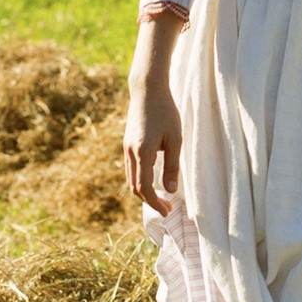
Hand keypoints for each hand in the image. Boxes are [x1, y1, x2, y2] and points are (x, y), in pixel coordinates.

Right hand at [124, 77, 183, 215]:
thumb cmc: (165, 112)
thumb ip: (172, 166)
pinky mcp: (127, 143)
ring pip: (130, 178)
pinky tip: (153, 178)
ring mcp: (126, 148)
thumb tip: (170, 190)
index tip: (168, 211)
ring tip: (160, 196)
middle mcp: (130, 153)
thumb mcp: (175, 139)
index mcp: (142, 153)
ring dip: (143, 191)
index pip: (145, 188)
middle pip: (135, 187)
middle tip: (167, 207)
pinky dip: (139, 179)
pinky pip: (130, 168)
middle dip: (149, 201)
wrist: (147, 90)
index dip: (155, 203)